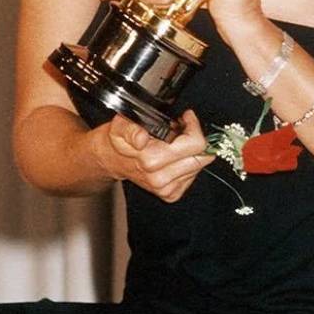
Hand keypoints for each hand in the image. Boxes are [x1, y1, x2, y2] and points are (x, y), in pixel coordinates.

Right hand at [87, 108, 208, 201]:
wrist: (112, 159)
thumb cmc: (120, 141)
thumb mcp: (121, 125)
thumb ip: (130, 129)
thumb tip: (141, 138)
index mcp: (151, 160)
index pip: (195, 144)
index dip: (193, 127)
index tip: (186, 119)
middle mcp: (159, 177)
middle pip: (201, 156)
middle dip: (192, 139)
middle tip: (179, 131)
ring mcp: (165, 188)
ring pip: (199, 166)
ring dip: (189, 152)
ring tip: (172, 144)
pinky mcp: (171, 194)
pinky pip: (193, 177)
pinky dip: (186, 164)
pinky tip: (172, 158)